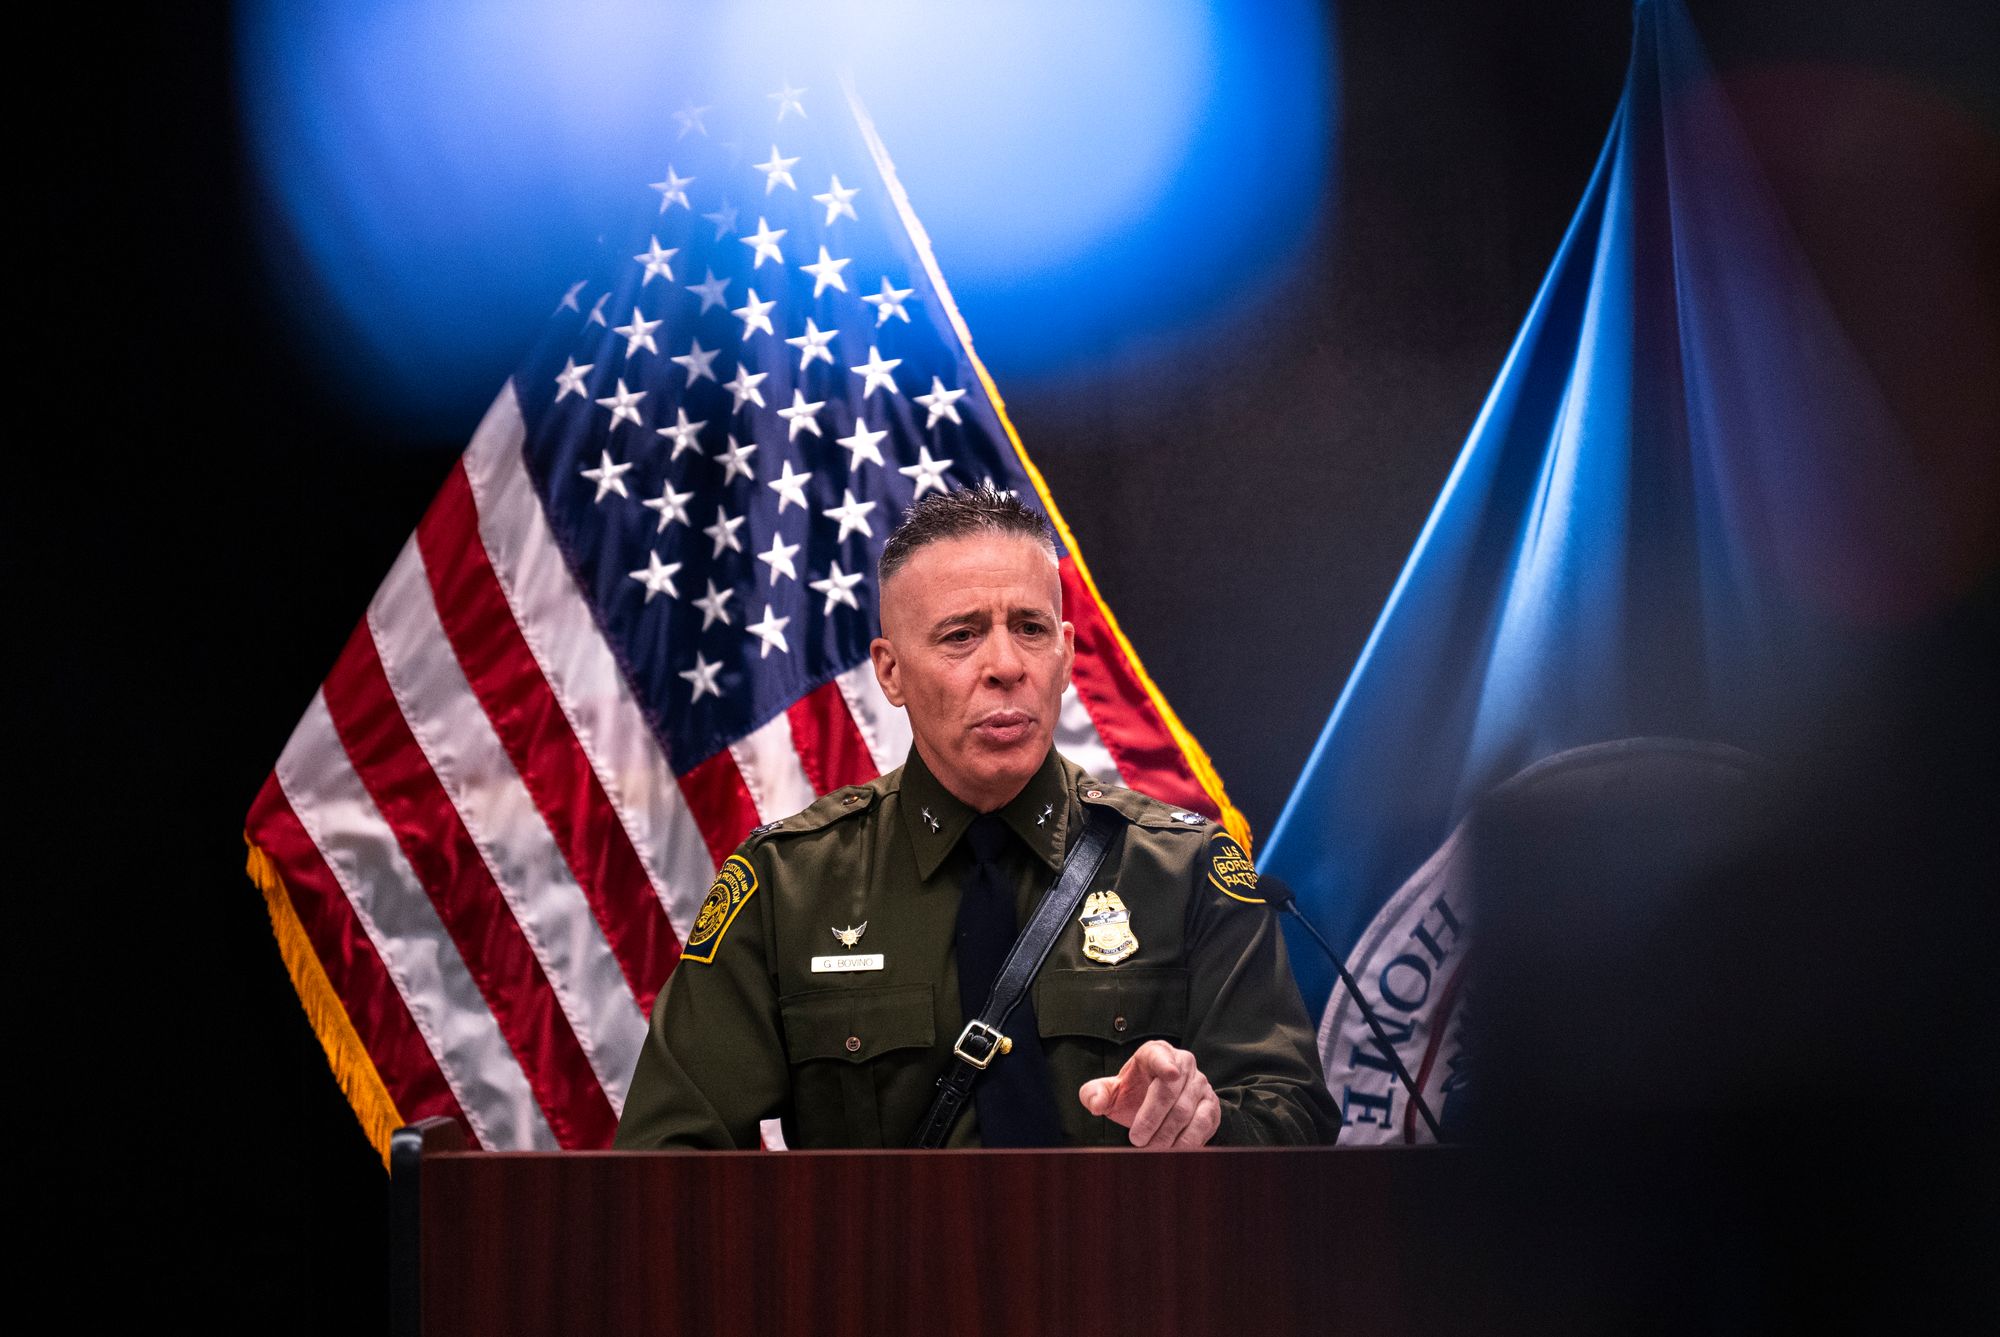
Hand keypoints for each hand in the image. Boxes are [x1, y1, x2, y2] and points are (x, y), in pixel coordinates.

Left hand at [1077, 1040, 1220, 1147]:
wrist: (1160, 1105)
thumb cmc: (1133, 1093)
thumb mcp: (1111, 1091)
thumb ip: (1095, 1093)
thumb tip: (1096, 1104)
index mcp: (1155, 1052)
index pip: (1159, 1056)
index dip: (1164, 1065)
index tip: (1170, 1074)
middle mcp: (1183, 1063)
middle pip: (1169, 1092)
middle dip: (1151, 1120)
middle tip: (1137, 1141)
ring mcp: (1200, 1084)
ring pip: (1186, 1111)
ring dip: (1167, 1135)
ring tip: (1151, 1149)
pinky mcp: (1211, 1105)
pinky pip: (1203, 1124)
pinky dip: (1188, 1141)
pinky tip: (1174, 1151)